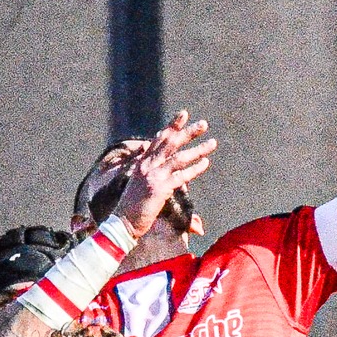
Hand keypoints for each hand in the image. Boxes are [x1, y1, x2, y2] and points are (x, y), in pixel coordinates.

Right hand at [113, 112, 216, 240]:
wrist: (123, 222)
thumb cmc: (132, 205)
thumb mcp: (137, 180)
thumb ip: (144, 164)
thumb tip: (144, 148)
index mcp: (142, 162)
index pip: (159, 138)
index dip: (172, 126)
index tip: (184, 114)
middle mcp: (147, 165)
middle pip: (170, 143)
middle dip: (187, 132)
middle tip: (204, 124)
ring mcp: (153, 176)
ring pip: (178, 158)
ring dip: (197, 149)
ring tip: (213, 143)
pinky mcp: (159, 189)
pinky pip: (181, 176)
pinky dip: (194, 169)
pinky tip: (205, 163)